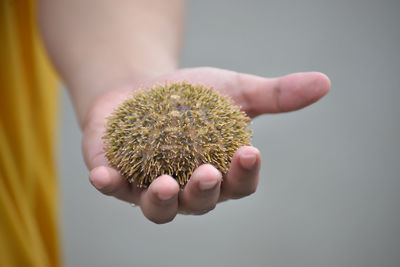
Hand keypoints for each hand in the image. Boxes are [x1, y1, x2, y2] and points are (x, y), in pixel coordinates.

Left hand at [82, 67, 329, 223]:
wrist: (140, 86)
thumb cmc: (191, 95)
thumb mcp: (232, 90)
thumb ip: (273, 95)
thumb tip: (323, 83)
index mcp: (219, 172)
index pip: (239, 184)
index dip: (245, 173)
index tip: (249, 151)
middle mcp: (187, 188)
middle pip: (200, 202)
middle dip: (205, 191)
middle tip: (207, 173)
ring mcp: (150, 186)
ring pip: (160, 207)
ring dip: (162, 200)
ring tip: (164, 184)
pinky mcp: (118, 177)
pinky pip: (114, 186)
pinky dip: (109, 184)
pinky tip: (103, 175)